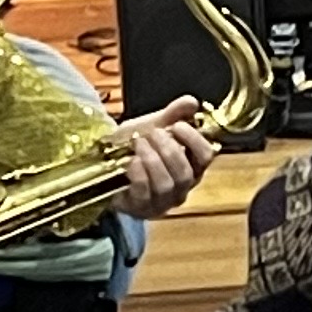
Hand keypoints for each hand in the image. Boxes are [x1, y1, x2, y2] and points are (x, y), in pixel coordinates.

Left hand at [115, 97, 220, 218]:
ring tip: (138, 144)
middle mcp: (181, 188)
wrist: (105, 161)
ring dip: (152, 159)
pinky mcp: (141, 208)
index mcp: (192, 167)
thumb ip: (174, 114)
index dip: (194, 140)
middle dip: (169, 149)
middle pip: (185, 173)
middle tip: (153, 133)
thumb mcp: (155, 126)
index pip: (206, 157)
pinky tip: (131, 160)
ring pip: (166, 184)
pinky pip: (145, 192)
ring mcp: (161, 202)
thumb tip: (192, 102)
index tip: (177, 125)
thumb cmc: (136, 147)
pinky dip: (139, 173)